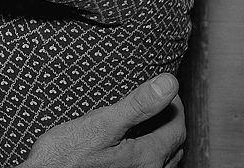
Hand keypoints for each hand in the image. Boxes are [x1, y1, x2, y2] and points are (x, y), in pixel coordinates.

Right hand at [22, 75, 185, 167]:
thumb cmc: (65, 157)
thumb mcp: (102, 123)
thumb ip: (139, 104)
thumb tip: (169, 83)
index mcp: (145, 157)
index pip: (177, 128)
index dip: (174, 104)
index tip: (163, 88)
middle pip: (173, 145)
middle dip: (169, 120)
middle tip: (157, 100)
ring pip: (163, 161)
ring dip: (161, 138)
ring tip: (148, 119)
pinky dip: (149, 152)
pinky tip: (131, 143)